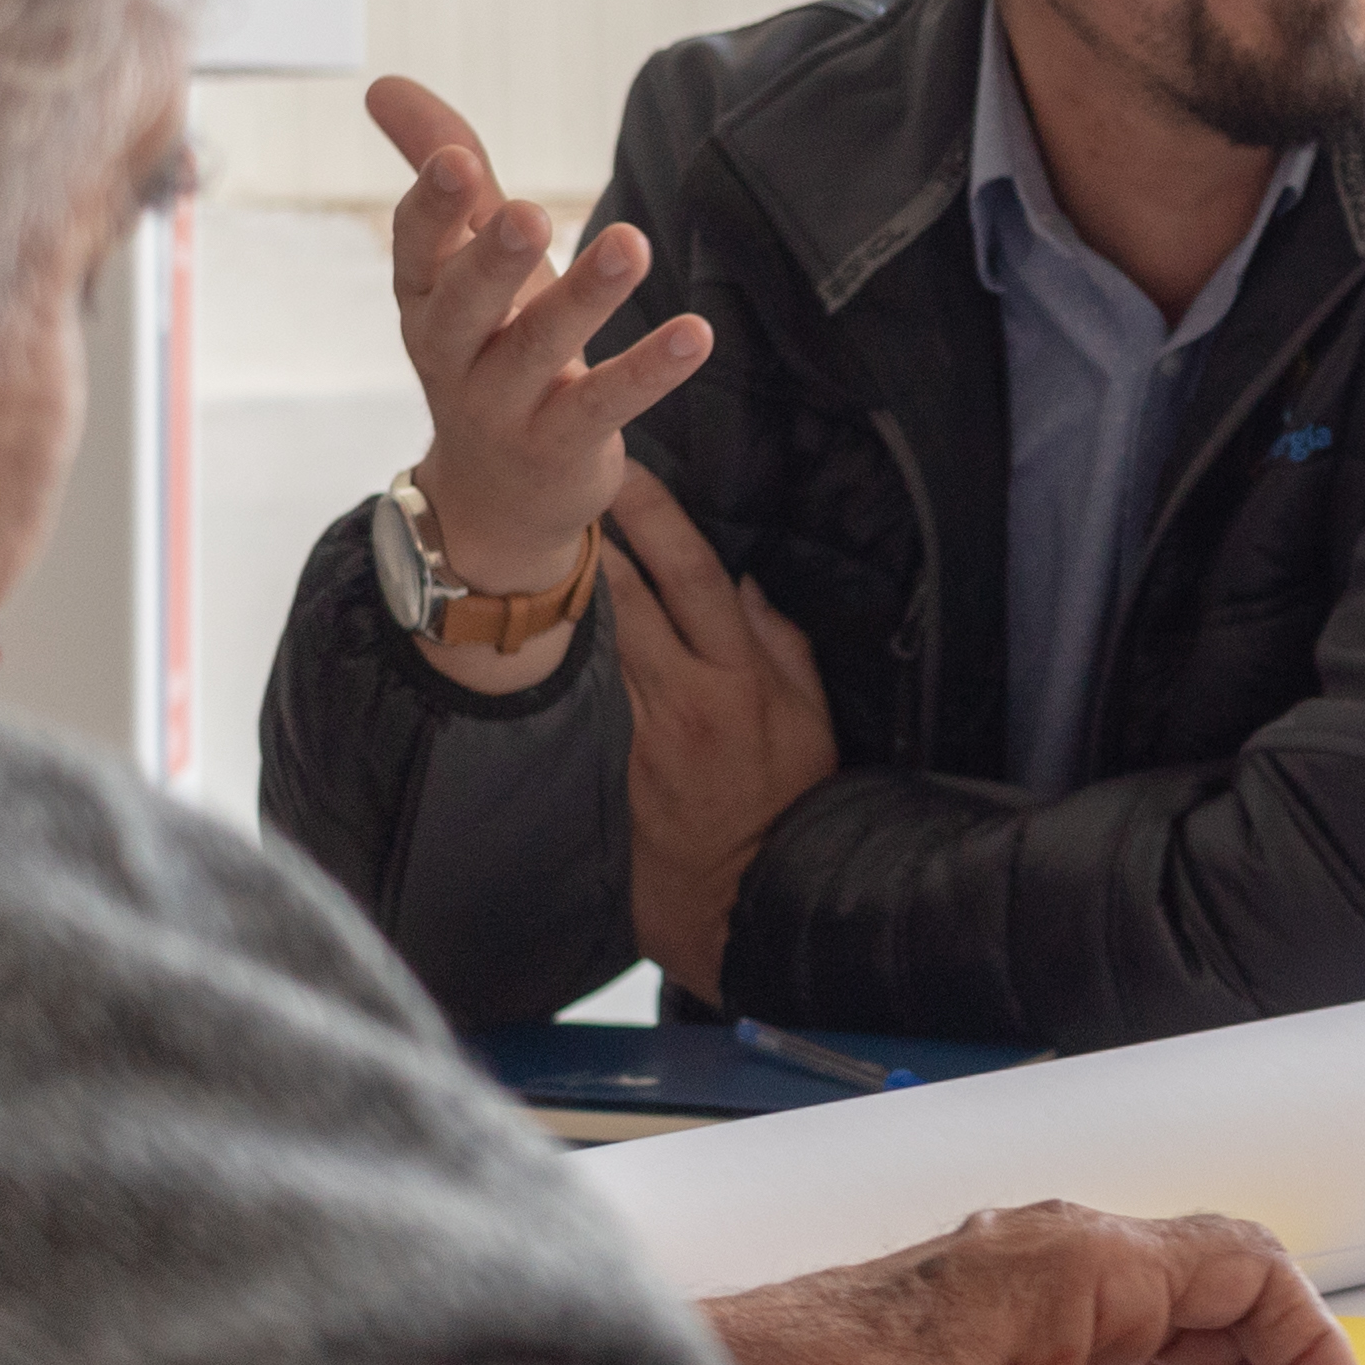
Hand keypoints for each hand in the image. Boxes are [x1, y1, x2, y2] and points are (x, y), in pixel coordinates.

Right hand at [373, 75, 709, 659]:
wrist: (497, 499)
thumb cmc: (487, 350)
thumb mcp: (463, 264)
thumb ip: (442, 176)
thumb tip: (384, 83)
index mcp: (426, 302)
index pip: (415, 251)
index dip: (431, 209)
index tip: (454, 157)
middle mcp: (453, 355)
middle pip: (464, 305)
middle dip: (492, 258)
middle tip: (526, 212)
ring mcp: (504, 408)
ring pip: (537, 351)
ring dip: (584, 298)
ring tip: (630, 245)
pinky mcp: (562, 447)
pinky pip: (605, 405)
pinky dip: (648, 370)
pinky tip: (695, 333)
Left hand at [611, 468, 836, 994]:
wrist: (735, 893)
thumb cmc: (787, 803)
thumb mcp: (811, 721)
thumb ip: (782, 645)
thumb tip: (750, 584)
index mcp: (744, 678)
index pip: (698, 577)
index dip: (661, 518)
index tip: (632, 471)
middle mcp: (690, 692)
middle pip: (635, 593)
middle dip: (603, 531)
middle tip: (567, 478)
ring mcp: (649, 721)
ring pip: (607, 630)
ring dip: (583, 578)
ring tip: (553, 528)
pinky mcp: (622, 747)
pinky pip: (602, 675)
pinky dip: (587, 635)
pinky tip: (564, 605)